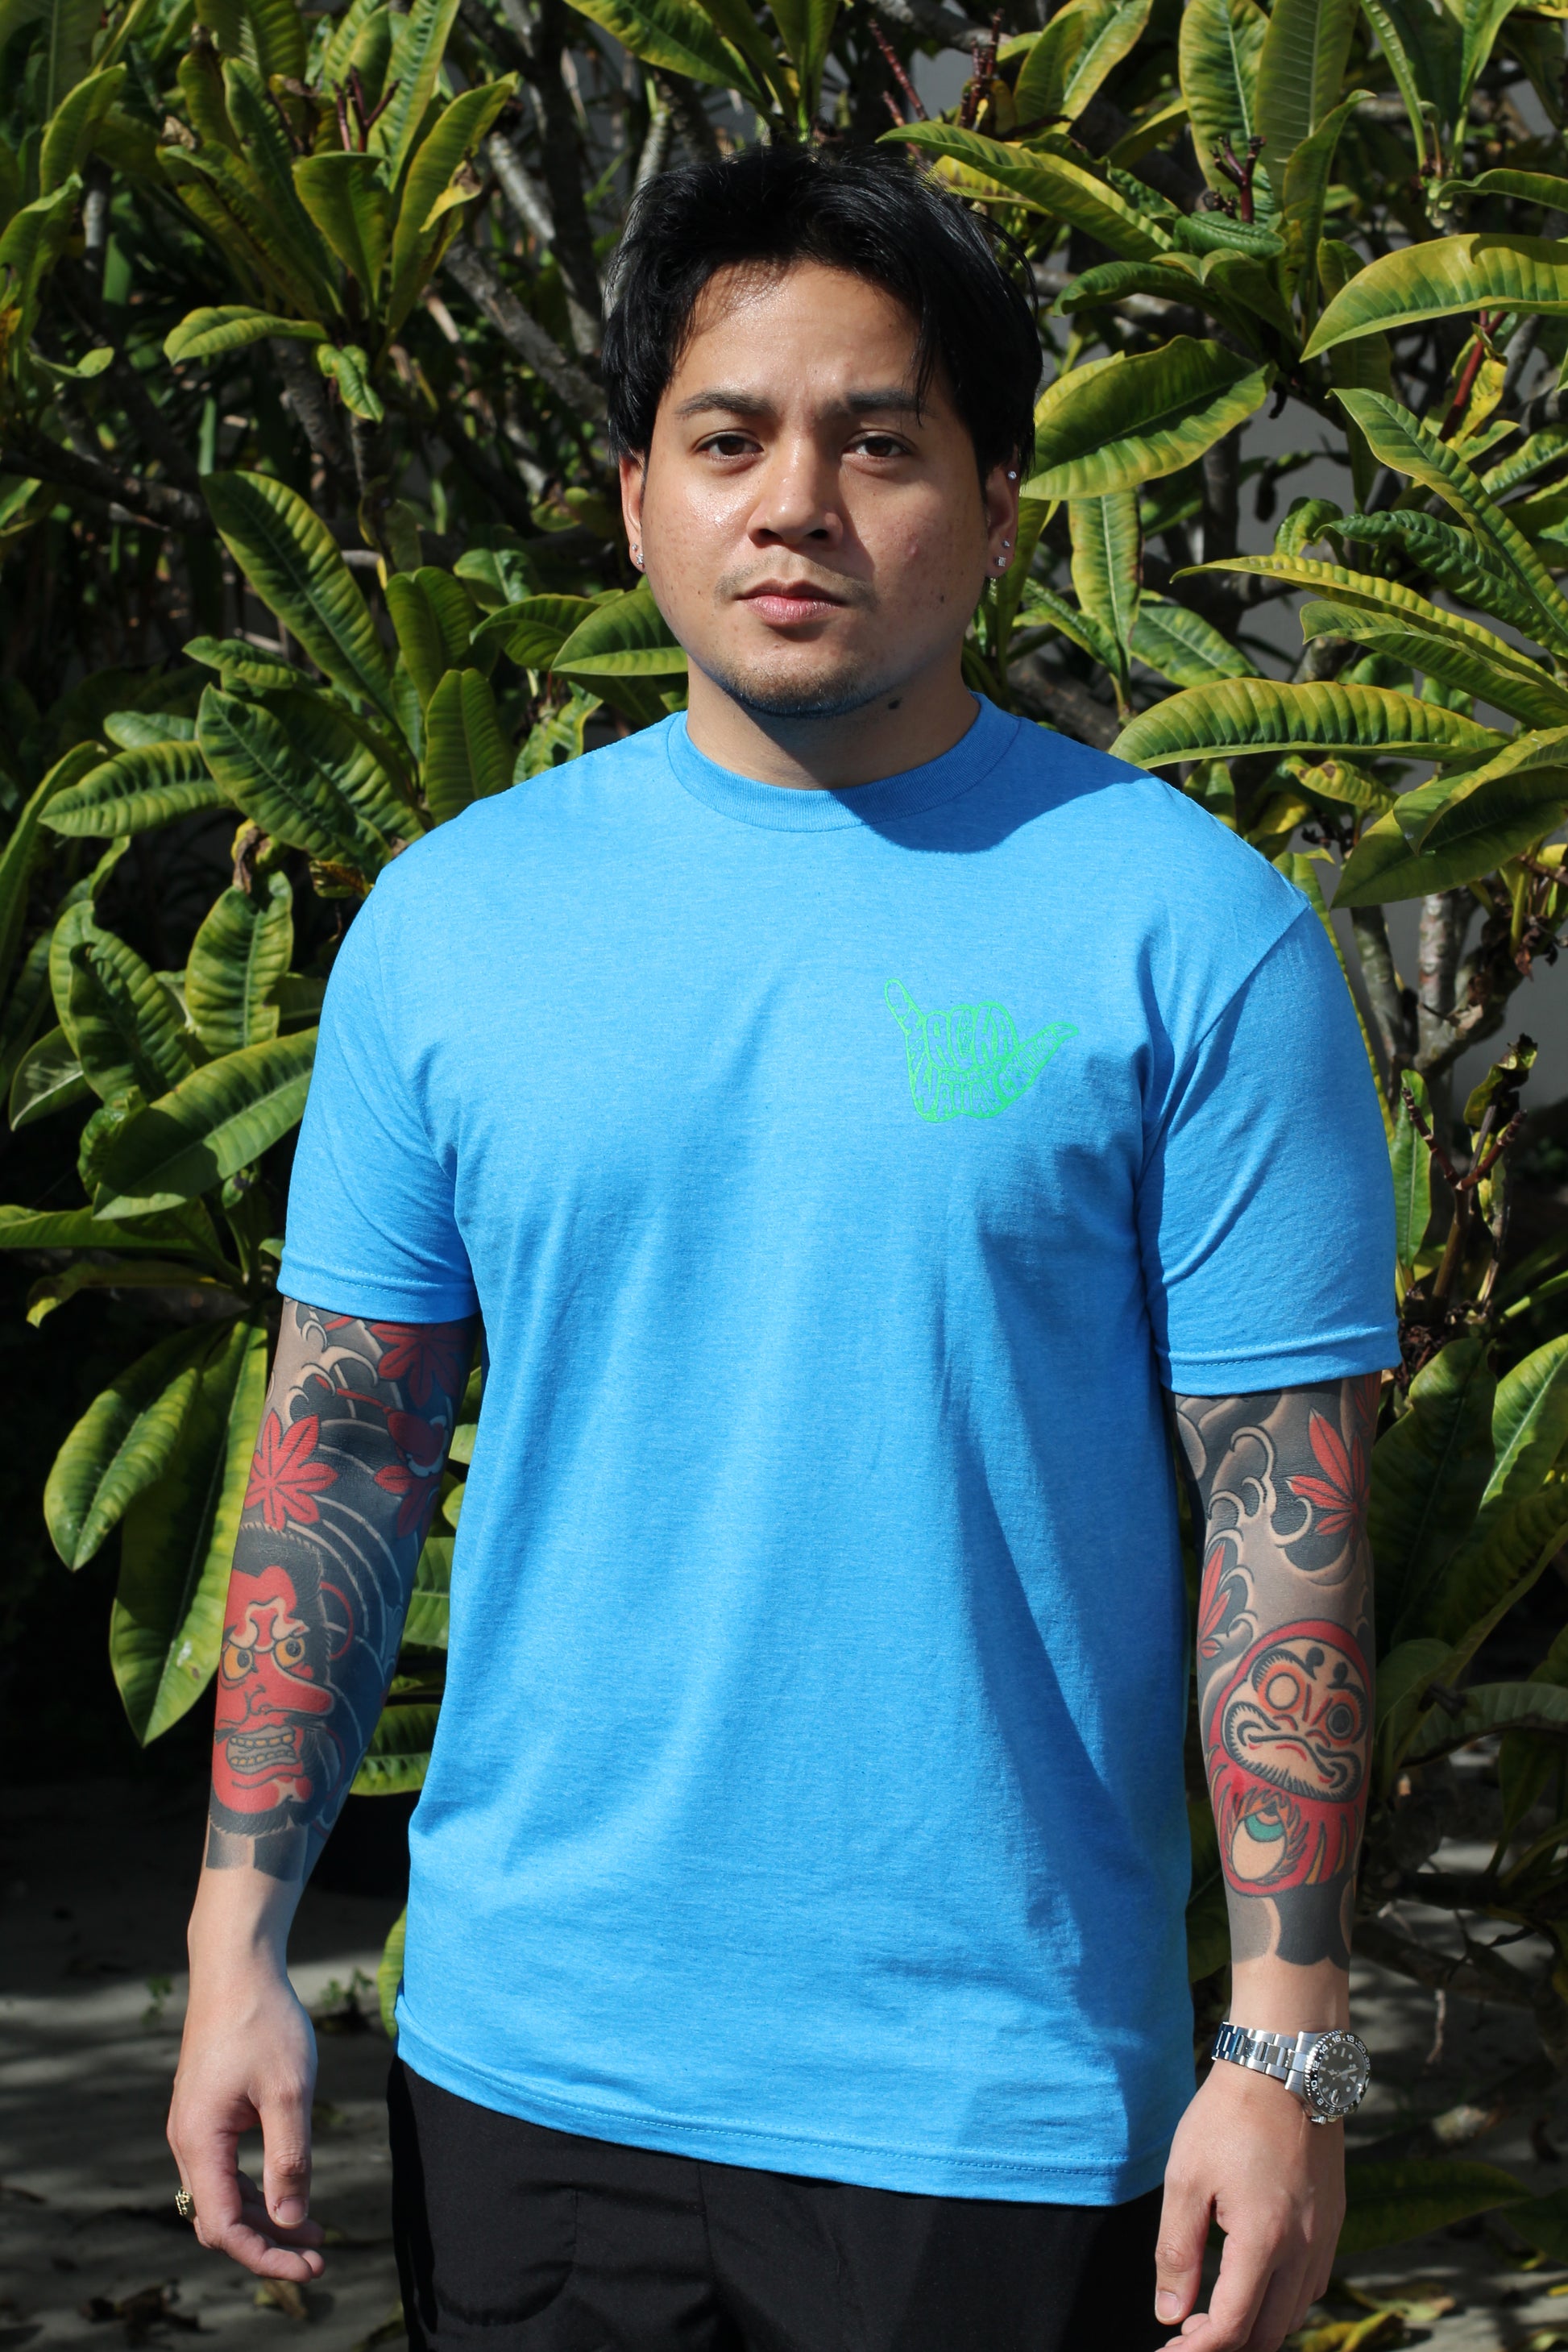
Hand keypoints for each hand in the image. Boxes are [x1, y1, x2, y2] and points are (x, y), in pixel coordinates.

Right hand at [167, 1942, 325, 2281]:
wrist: (237, 1967)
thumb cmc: (263, 2022)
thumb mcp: (289, 2091)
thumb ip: (289, 2158)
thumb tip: (292, 2220)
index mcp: (199, 2141)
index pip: (223, 2226)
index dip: (265, 2255)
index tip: (309, 2266)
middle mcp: (187, 2141)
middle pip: (218, 2220)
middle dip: (267, 2245)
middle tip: (320, 2255)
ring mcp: (194, 2127)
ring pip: (222, 2197)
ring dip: (265, 2219)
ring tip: (315, 2232)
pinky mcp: (207, 2114)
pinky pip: (225, 2170)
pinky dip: (257, 2189)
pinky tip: (291, 2191)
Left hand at [1154, 2061, 1344, 2349]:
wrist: (1284, 2066)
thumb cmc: (1227, 2117)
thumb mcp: (1186, 2179)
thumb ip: (1177, 2252)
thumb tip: (1169, 2315)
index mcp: (1264, 2241)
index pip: (1232, 2328)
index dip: (1196, 2351)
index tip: (1168, 2350)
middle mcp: (1303, 2249)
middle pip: (1267, 2334)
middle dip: (1225, 2345)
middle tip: (1186, 2333)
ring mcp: (1324, 2237)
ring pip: (1294, 2315)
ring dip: (1255, 2326)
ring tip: (1212, 2310)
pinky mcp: (1333, 2222)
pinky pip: (1311, 2285)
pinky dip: (1282, 2301)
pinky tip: (1251, 2281)